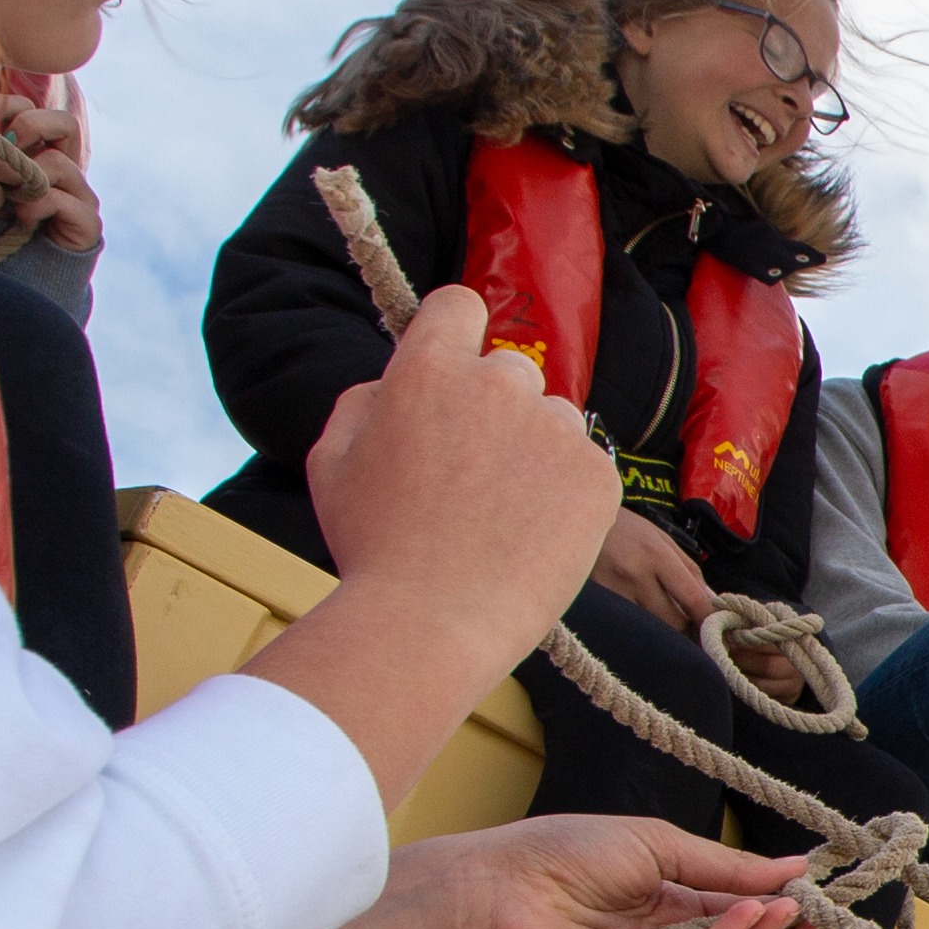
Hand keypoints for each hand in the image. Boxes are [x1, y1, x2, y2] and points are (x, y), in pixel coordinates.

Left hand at [0, 77, 100, 252]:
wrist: (24, 272)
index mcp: (42, 150)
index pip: (35, 109)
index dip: (6, 107)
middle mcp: (67, 166)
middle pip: (65, 123)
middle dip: (30, 127)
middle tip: (5, 146)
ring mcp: (81, 193)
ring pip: (57, 162)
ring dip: (25, 177)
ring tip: (8, 196)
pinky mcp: (87, 221)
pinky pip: (61, 199)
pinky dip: (35, 206)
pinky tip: (21, 218)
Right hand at [302, 280, 618, 670]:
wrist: (433, 622)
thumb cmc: (373, 546)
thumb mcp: (331, 461)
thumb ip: (364, 401)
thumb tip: (394, 381)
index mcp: (428, 369)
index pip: (458, 305)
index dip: (454, 334)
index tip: (454, 368)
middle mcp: (498, 384)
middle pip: (508, 370)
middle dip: (493, 408)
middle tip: (469, 473)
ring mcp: (554, 428)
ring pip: (551, 419)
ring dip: (532, 450)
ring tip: (499, 514)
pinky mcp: (597, 474)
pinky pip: (584, 464)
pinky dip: (565, 492)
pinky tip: (532, 533)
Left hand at [450, 816, 831, 928]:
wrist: (497, 883)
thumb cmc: (565, 852)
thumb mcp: (659, 844)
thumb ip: (724, 866)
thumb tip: (791, 869)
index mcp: (672, 904)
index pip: (742, 913)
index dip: (785, 907)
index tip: (829, 897)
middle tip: (833, 923)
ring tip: (787, 909)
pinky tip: (743, 918)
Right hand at [590, 509, 716, 635]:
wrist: (576, 517)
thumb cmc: (625, 529)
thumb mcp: (662, 539)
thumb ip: (688, 570)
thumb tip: (709, 602)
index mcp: (656, 555)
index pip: (692, 598)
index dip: (707, 619)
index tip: (716, 629)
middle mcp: (633, 574)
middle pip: (671, 621)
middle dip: (682, 626)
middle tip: (684, 621)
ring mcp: (610, 590)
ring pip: (648, 628)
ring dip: (659, 628)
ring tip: (658, 616)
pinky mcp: (594, 601)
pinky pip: (625, 625)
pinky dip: (636, 626)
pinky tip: (636, 616)